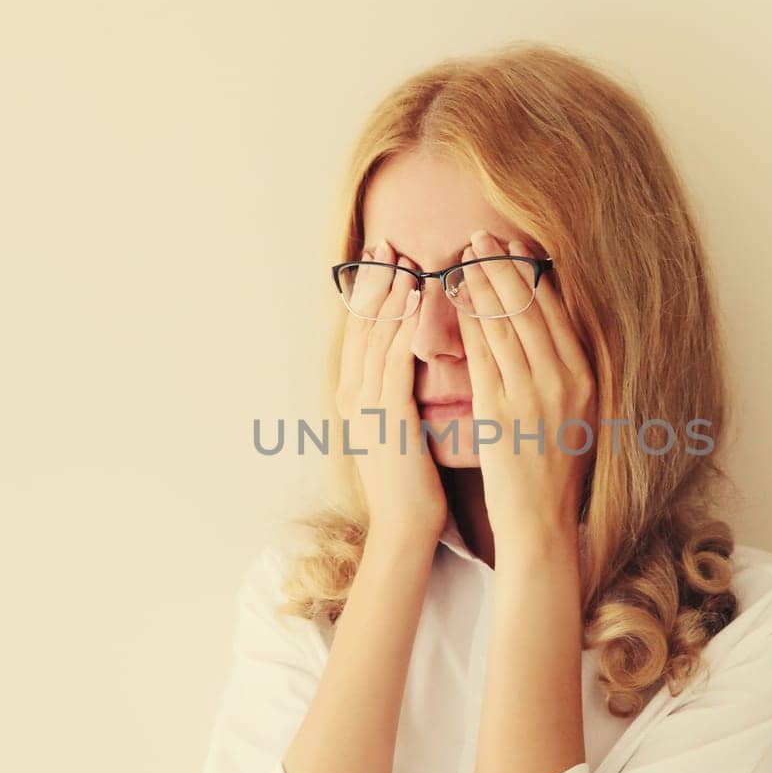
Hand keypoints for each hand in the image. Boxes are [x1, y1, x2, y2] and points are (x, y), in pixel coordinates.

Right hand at [334, 240, 447, 543]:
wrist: (405, 528)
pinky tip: (417, 301)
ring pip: (376, 337)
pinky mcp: (388, 416)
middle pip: (362, 326)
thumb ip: (400, 395)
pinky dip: (404, 326)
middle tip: (386, 244)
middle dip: (375, 283)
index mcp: (356, 397)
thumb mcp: (400, 430)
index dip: (371, 294)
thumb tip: (413, 366)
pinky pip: (395, 361)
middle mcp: (354, 395)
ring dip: (390, 295)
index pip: (362, 333)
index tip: (383, 259)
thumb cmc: (413, 483)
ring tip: (403, 260)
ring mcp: (367, 406)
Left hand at [453, 231, 596, 556]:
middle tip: (480, 238)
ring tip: (462, 258)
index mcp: (585, 379)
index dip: (531, 274)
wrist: (541, 522)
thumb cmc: (554, 471)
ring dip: (480, 285)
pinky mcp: (500, 412)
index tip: (512, 248)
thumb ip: (565, 373)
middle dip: (503, 266)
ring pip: (504, 324)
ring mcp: (531, 396)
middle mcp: (563, 381)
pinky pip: (481, 354)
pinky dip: (468, 322)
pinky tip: (453, 300)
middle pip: (530, 308)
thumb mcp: (576, 415)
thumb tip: (548, 329)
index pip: (557, 312)